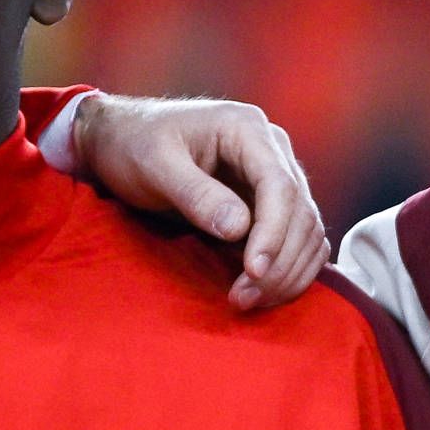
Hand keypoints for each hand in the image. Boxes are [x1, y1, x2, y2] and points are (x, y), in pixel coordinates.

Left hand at [66, 94, 325, 310]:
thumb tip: (238, 228)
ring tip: (247, 300)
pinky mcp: (270, 204)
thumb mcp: (154, 164)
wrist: (122, 139)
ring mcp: (276, 177)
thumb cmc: (133, 144)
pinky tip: (263, 292)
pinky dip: (289, 270)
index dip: (273, 234)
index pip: (280, 186)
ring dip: (286, 272)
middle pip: (300, 213)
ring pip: (306, 231)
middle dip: (278, 262)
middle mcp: (273, 150)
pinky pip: (299, 240)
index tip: (253, 272)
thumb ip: (195, 194)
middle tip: (244, 298)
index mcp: (248, 129)